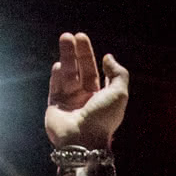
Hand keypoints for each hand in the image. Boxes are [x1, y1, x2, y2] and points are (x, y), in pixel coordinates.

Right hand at [46, 32, 128, 149]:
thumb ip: (117, 73)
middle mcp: (84, 99)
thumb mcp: (119, 93)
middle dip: (76, 52)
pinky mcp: (55, 106)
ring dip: (66, 57)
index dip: (89, 57)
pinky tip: (59, 63)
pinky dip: (56, 74)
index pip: (94, 72)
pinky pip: (55, 86)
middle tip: (72, 35)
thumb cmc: (103, 118)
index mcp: (100, 97)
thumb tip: (108, 57)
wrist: (83, 140)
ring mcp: (69, 102)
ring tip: (65, 38)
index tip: (84, 42)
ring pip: (67, 74)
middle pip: (79, 70)